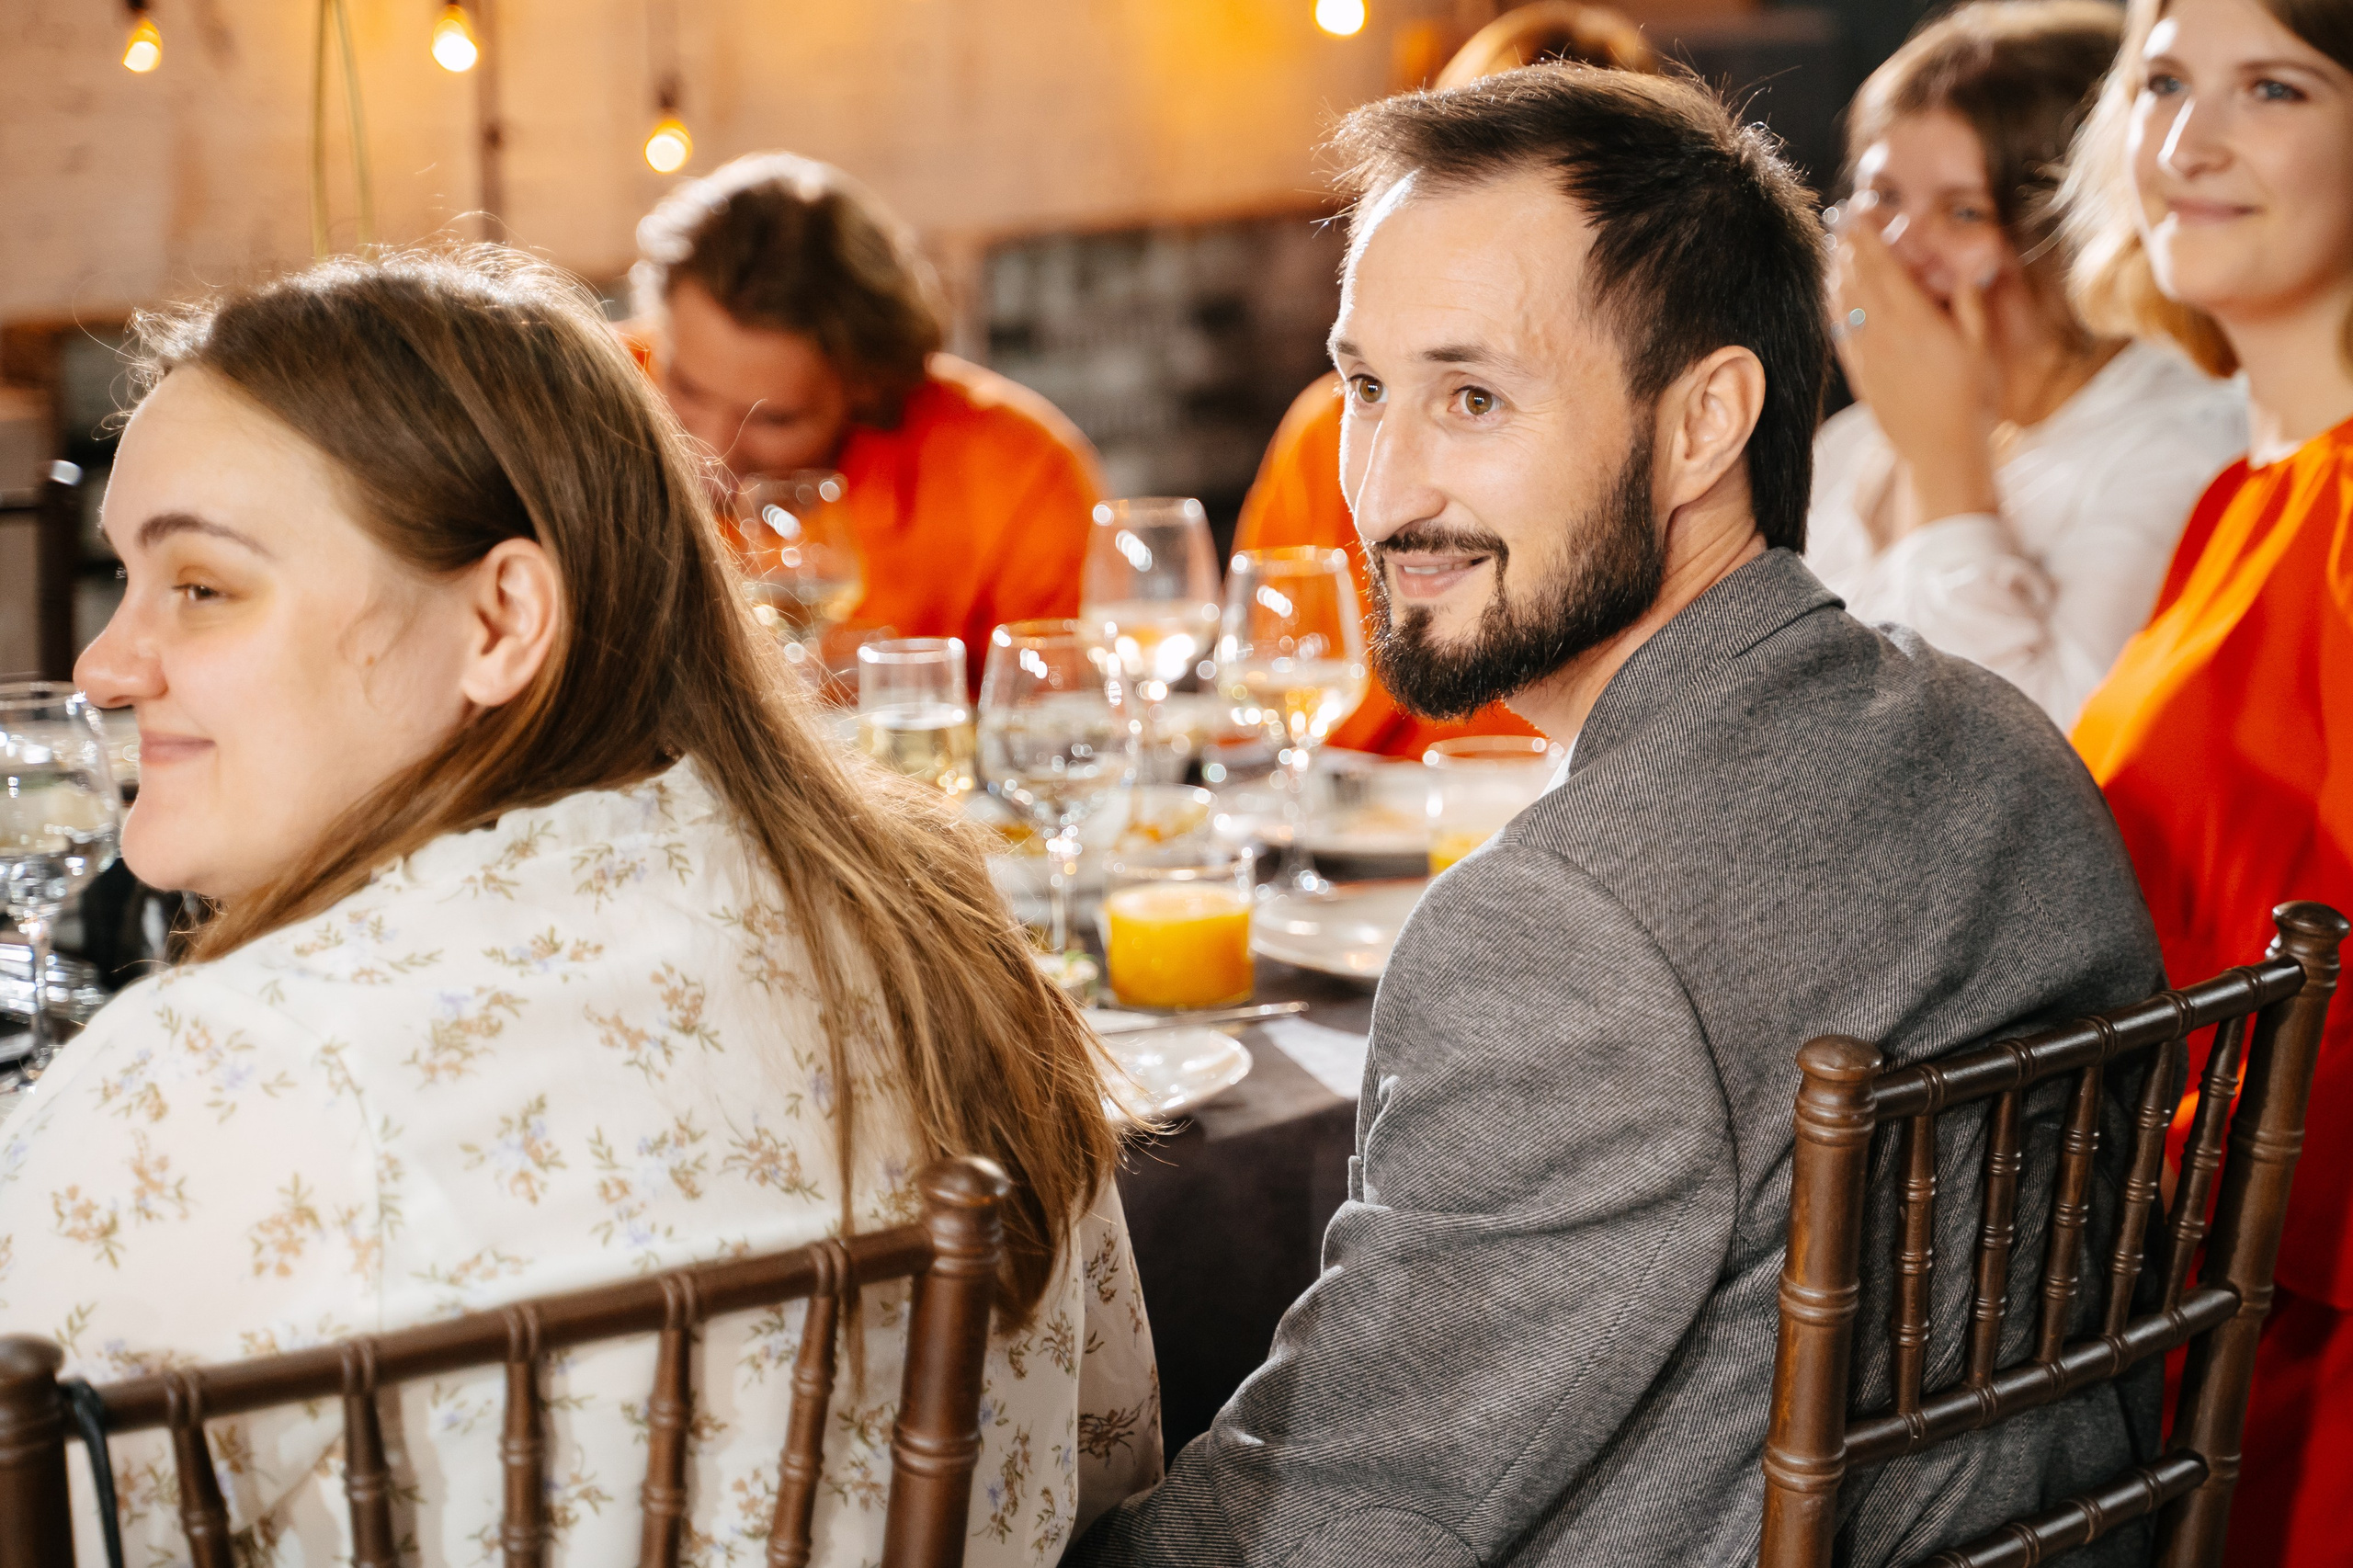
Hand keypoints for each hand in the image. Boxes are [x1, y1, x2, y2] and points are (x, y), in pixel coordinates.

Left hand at [1832, 213, 2000, 532]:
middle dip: (1847, 246)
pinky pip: (1839, 330)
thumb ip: (1969, 302)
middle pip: (1856, 279)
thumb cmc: (1969, 399)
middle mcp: (1882, 334)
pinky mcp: (1859, 374)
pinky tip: (1833, 293)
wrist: (1938, 451)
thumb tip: (1970, 264)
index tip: (1859, 213)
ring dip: (1836, 272)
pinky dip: (1833, 305)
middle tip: (1841, 220)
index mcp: (1914, 320)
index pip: (1882, 267)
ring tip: (1834, 247)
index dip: (1867, 238)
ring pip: (1842, 303)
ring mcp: (1866, 355)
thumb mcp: (1980, 346)